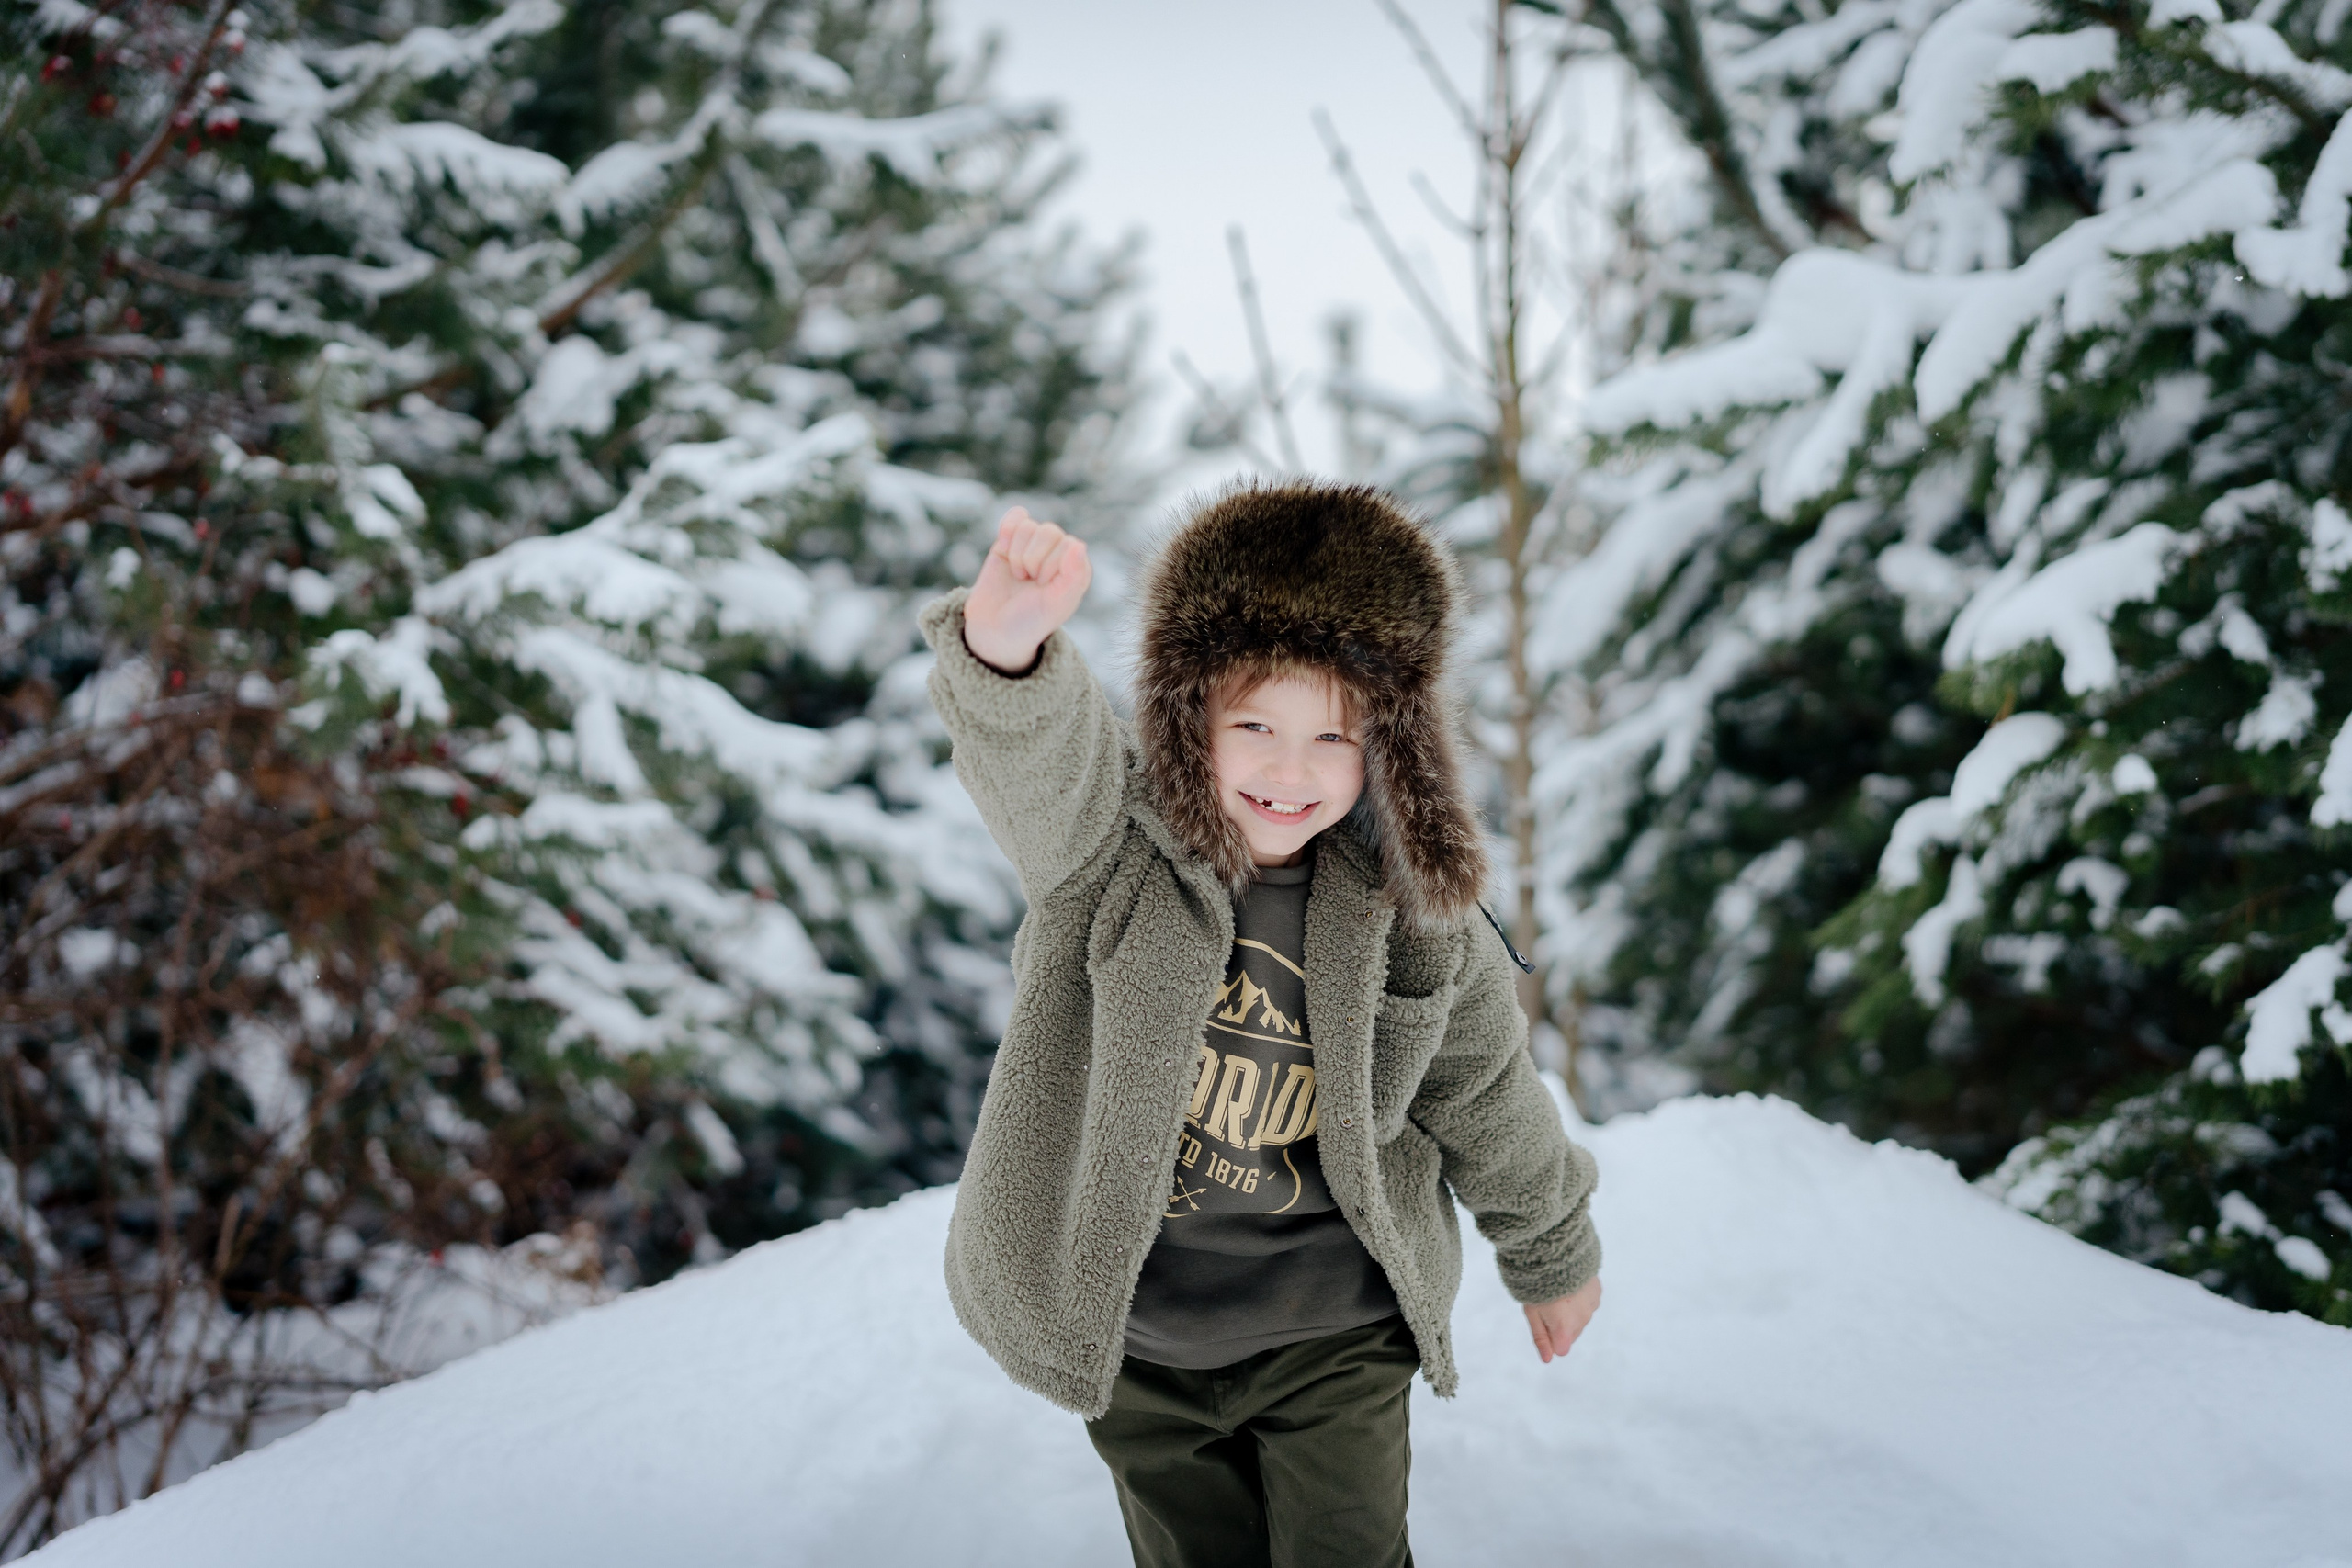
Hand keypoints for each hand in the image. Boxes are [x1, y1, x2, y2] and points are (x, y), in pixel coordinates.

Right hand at [962, 507, 1090, 674]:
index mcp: (1077, 568)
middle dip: (1032, 560)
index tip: (1043, 588)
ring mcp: (1035, 545)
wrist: (994, 629)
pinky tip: (1004, 550)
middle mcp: (1059, 553)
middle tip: (1029, 582)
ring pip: (1029, 526)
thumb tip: (1079, 544)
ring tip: (1019, 575)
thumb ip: (1074, 576)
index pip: (1068, 545)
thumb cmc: (1031, 620)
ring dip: (1017, 553)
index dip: (1049, 566)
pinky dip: (1007, 530)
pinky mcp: (1012, 540)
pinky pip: (1016, 517)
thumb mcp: (1056, 605)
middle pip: (1049, 532)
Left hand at [1523, 1276, 1600, 1364]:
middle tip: (1548, 1304)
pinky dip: (1580, 1298)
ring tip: (1558, 1291)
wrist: (1555, 1254)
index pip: (1562, 1349)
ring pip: (1580, 1319)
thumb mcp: (1532, 1313)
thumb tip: (1548, 1360)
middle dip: (1561, 1325)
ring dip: (1571, 1311)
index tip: (1543, 1320)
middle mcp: (1582, 1321)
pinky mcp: (1597, 1292)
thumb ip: (1541, 1338)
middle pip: (1571, 1335)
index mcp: (1565, 1329)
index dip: (1550, 1338)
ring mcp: (1592, 1306)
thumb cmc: (1537, 1285)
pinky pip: (1588, 1303)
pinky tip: (1569, 1284)